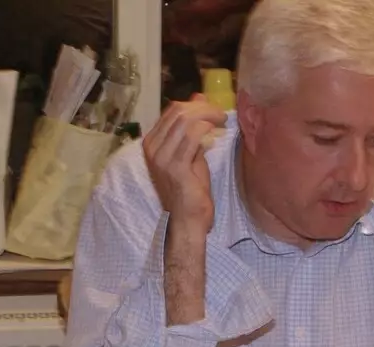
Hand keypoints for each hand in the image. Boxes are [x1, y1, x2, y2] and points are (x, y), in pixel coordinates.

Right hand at [143, 95, 224, 233]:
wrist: (188, 219)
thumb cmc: (190, 189)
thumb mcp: (191, 152)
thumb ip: (193, 128)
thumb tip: (199, 99)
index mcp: (152, 143)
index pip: (172, 111)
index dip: (195, 105)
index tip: (214, 110)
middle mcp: (152, 148)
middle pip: (178, 112)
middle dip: (204, 108)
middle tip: (221, 114)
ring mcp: (161, 157)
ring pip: (185, 120)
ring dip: (208, 116)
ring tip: (222, 122)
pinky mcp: (175, 166)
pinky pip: (192, 135)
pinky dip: (207, 129)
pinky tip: (216, 134)